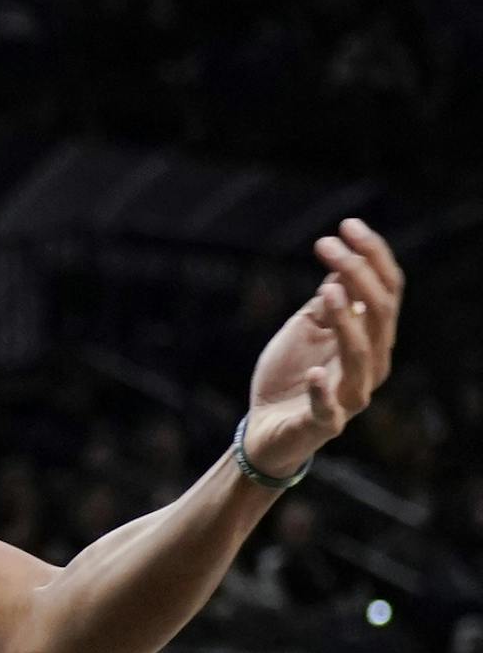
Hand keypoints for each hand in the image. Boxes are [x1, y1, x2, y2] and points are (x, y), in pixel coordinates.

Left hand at [243, 218, 401, 478]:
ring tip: (327, 289)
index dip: (372, 256)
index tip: (348, 224)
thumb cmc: (291, 373)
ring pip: (361, 355)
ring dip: (347, 321)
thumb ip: (328, 302)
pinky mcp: (325, 424)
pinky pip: (330, 410)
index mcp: (371, 338)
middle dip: (359, 275)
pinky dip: (322, 392)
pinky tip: (312, 373)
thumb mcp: (307, 328)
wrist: (266, 428)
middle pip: (381, 315)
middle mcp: (371, 365)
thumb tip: (342, 268)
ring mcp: (351, 396)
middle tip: (329, 244)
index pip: (386, 291)